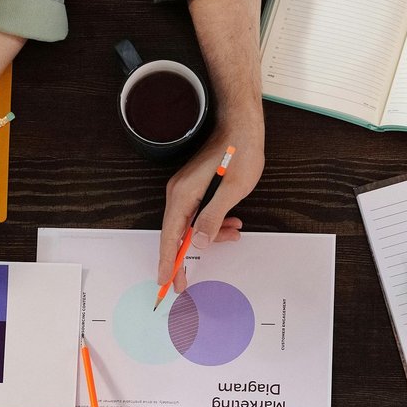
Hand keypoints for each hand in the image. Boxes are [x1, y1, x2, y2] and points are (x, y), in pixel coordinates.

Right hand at [157, 131, 258, 292]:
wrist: (241, 124)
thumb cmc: (240, 151)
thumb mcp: (233, 189)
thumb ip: (213, 217)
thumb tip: (198, 243)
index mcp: (184, 195)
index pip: (171, 236)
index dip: (167, 261)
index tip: (165, 281)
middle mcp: (179, 193)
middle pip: (176, 233)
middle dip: (184, 257)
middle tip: (185, 282)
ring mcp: (185, 189)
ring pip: (190, 224)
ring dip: (210, 234)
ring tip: (233, 234)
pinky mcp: (194, 187)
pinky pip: (197, 213)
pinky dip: (212, 222)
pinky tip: (231, 222)